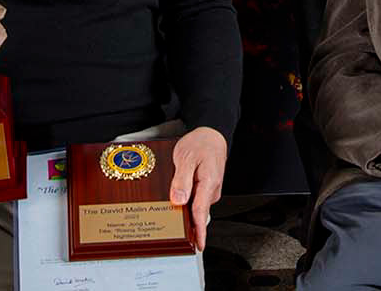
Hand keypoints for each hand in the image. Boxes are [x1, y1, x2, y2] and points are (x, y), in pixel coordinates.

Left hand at [168, 125, 226, 247]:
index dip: (199, 231)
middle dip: (185, 223)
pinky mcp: (206, 188)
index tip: (199, 246)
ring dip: (184, 209)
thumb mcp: (186, 157)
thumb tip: (178, 200)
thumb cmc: (200, 143)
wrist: (212, 134)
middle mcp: (211, 190)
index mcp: (208, 182)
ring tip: (170, 205)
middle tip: (169, 227)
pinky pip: (195, 199)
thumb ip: (182, 180)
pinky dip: (186, 200)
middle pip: (196, 212)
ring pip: (195, 206)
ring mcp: (209, 190)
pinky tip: (177, 196)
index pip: (201, 212)